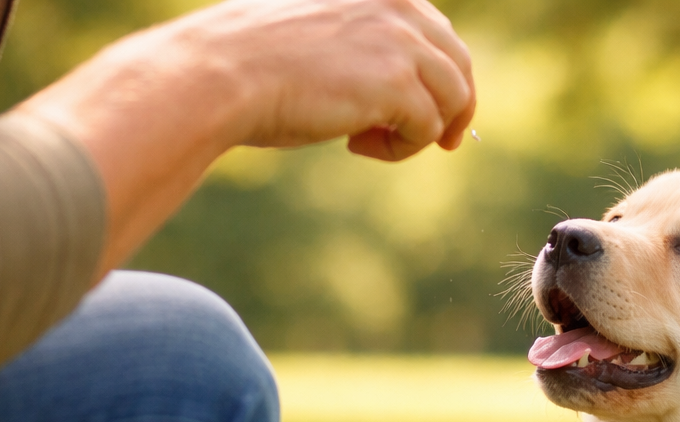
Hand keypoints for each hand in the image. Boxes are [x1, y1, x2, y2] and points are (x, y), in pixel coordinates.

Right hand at [165, 0, 475, 158]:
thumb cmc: (254, 63)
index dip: (442, 74)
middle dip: (454, 107)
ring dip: (421, 132)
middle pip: (459, 63)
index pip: (437, 30)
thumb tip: (398, 89)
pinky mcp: (398, 84)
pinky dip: (400, 149)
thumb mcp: (319, 37)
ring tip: (372, 143)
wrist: (221, 74)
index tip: (434, 110)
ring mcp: (402, 41)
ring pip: (454, 99)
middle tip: (442, 143)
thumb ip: (364, 48)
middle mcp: (399, 4)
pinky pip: (428, 129)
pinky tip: (354, 146)